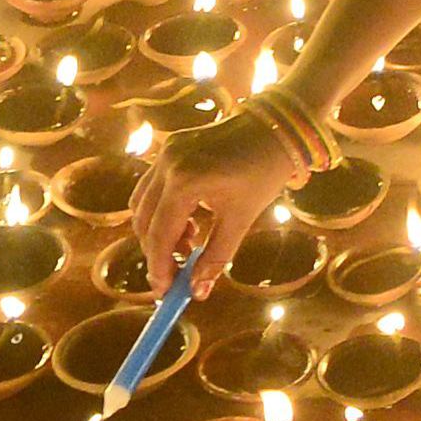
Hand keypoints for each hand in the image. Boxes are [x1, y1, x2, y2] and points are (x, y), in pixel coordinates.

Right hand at [130, 95, 334, 299]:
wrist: (278, 128)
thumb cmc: (264, 173)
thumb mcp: (241, 219)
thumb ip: (216, 258)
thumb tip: (196, 292)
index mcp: (185, 181)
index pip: (159, 235)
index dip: (159, 267)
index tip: (165, 293)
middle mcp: (168, 164)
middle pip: (144, 221)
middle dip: (157, 251)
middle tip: (176, 273)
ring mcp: (166, 152)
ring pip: (142, 203)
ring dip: (158, 230)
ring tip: (190, 243)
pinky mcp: (171, 146)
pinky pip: (152, 186)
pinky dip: (163, 209)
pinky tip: (189, 219)